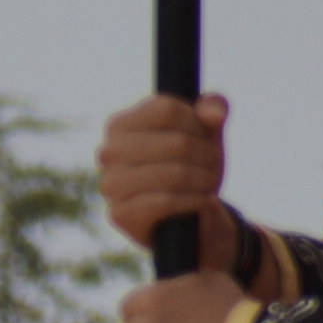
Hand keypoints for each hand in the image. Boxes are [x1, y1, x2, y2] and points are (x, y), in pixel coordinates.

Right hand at [99, 95, 235, 254]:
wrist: (183, 215)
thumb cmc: (191, 164)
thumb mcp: (206, 130)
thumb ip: (213, 106)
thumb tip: (214, 116)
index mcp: (120, 124)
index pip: (168, 110)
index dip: (197, 123)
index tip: (204, 136)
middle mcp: (108, 152)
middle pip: (177, 143)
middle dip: (207, 155)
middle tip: (213, 165)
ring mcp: (110, 184)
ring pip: (175, 174)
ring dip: (204, 180)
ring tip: (210, 183)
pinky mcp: (120, 215)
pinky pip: (167, 202)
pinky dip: (194, 201)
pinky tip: (202, 201)